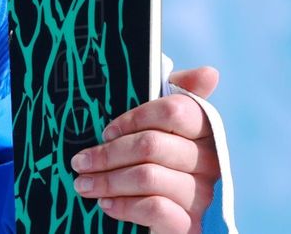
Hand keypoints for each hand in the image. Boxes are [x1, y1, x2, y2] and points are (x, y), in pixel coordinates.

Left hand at [69, 67, 221, 232]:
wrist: (165, 217)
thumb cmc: (159, 160)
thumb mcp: (161, 124)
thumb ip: (174, 92)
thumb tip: (210, 73)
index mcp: (205, 130)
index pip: (175, 110)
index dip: (134, 118)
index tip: (107, 132)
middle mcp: (210, 162)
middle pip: (151, 145)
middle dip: (107, 154)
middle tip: (79, 161)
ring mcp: (203, 195)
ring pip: (148, 177)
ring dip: (107, 181)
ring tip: (83, 183)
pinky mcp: (191, 224)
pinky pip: (156, 209)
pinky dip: (124, 205)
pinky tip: (106, 204)